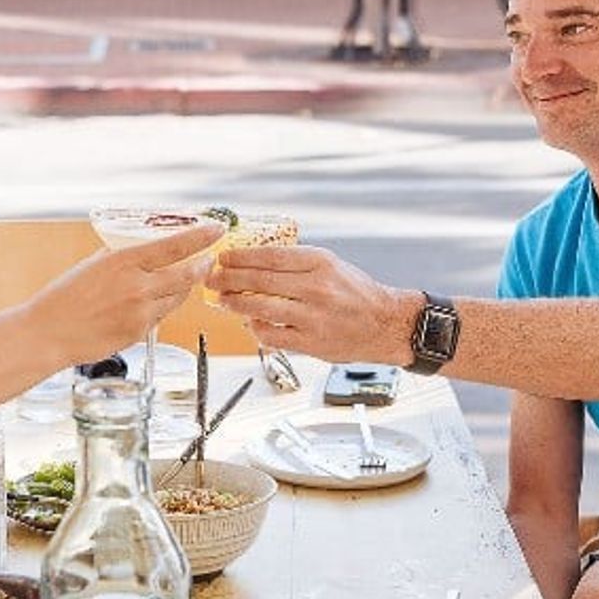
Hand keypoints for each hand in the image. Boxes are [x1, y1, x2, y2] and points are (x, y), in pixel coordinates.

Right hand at [27, 221, 222, 366]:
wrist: (49, 333)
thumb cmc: (64, 298)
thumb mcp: (93, 265)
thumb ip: (121, 258)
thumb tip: (141, 251)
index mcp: (125, 262)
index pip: (175, 245)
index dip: (201, 237)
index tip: (217, 229)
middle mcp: (138, 286)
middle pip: (187, 275)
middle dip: (202, 266)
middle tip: (209, 260)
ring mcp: (142, 312)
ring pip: (178, 297)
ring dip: (182, 287)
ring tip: (175, 280)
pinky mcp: (140, 333)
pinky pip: (161, 316)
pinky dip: (160, 307)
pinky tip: (145, 304)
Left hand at [209, 244, 412, 363]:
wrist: (386, 324)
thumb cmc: (355, 293)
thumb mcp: (330, 265)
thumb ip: (295, 263)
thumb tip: (252, 260)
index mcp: (320, 263)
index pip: (270, 256)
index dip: (240, 257)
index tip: (223, 257)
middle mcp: (316, 288)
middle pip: (260, 280)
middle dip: (229, 279)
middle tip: (212, 278)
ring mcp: (314, 316)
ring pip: (262, 308)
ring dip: (236, 303)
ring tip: (223, 300)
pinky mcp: (312, 342)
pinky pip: (273, 335)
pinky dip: (256, 329)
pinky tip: (250, 323)